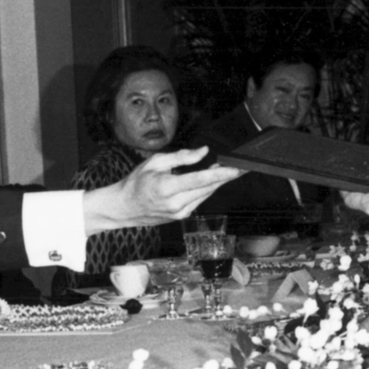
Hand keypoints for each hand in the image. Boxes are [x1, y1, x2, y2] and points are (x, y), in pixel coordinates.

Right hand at [84, 147, 244, 232]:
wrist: (124, 207)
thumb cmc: (136, 183)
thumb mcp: (155, 162)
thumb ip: (181, 157)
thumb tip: (203, 152)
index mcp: (167, 188)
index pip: (200, 180)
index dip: (221, 174)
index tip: (236, 168)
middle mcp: (176, 203)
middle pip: (209, 188)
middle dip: (227, 177)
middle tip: (244, 166)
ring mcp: (180, 213)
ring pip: (207, 194)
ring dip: (219, 182)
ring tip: (231, 169)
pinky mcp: (182, 216)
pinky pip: (200, 200)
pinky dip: (208, 189)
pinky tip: (213, 179)